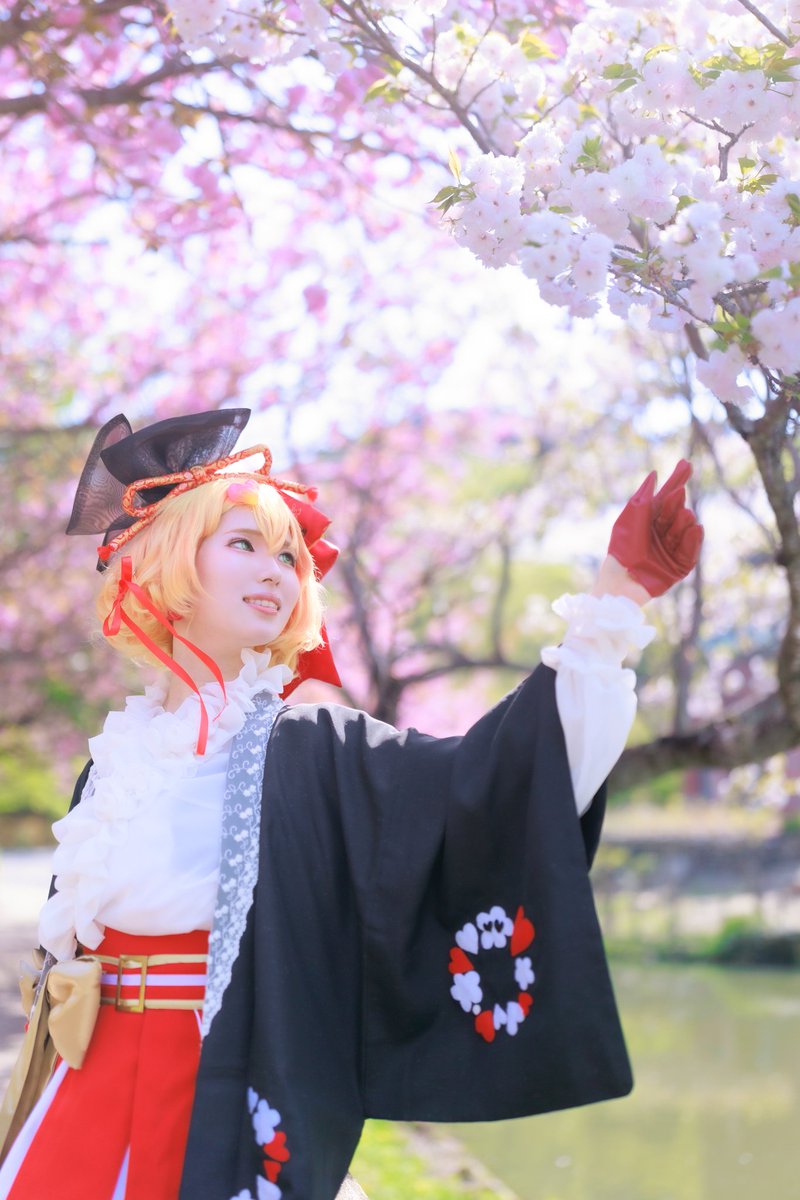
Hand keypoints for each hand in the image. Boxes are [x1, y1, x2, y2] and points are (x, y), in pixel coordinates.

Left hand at [608, 460, 702, 597]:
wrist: (621, 579)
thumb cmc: (621, 548)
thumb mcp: (631, 518)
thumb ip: (643, 496)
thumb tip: (655, 474)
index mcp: (649, 521)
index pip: (666, 497)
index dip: (676, 480)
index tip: (686, 464)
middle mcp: (661, 533)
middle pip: (675, 511)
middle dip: (676, 502)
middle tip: (676, 494)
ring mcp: (671, 550)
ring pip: (684, 528)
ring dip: (683, 520)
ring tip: (682, 515)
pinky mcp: (679, 566)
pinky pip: (690, 550)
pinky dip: (693, 539)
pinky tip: (695, 527)